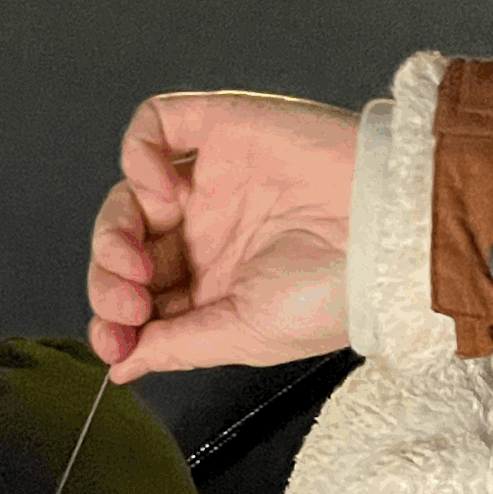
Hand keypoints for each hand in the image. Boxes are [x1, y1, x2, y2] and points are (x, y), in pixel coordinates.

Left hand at [85, 92, 359, 378]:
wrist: (384, 234)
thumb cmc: (334, 293)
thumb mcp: (244, 336)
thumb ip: (177, 346)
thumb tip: (122, 366)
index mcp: (214, 286)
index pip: (140, 298)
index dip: (113, 320)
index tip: (114, 341)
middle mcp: (206, 232)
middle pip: (125, 248)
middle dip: (109, 281)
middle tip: (128, 303)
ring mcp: (211, 180)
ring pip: (128, 194)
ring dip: (113, 230)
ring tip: (136, 258)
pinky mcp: (220, 129)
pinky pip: (155, 126)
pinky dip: (138, 157)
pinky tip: (160, 193)